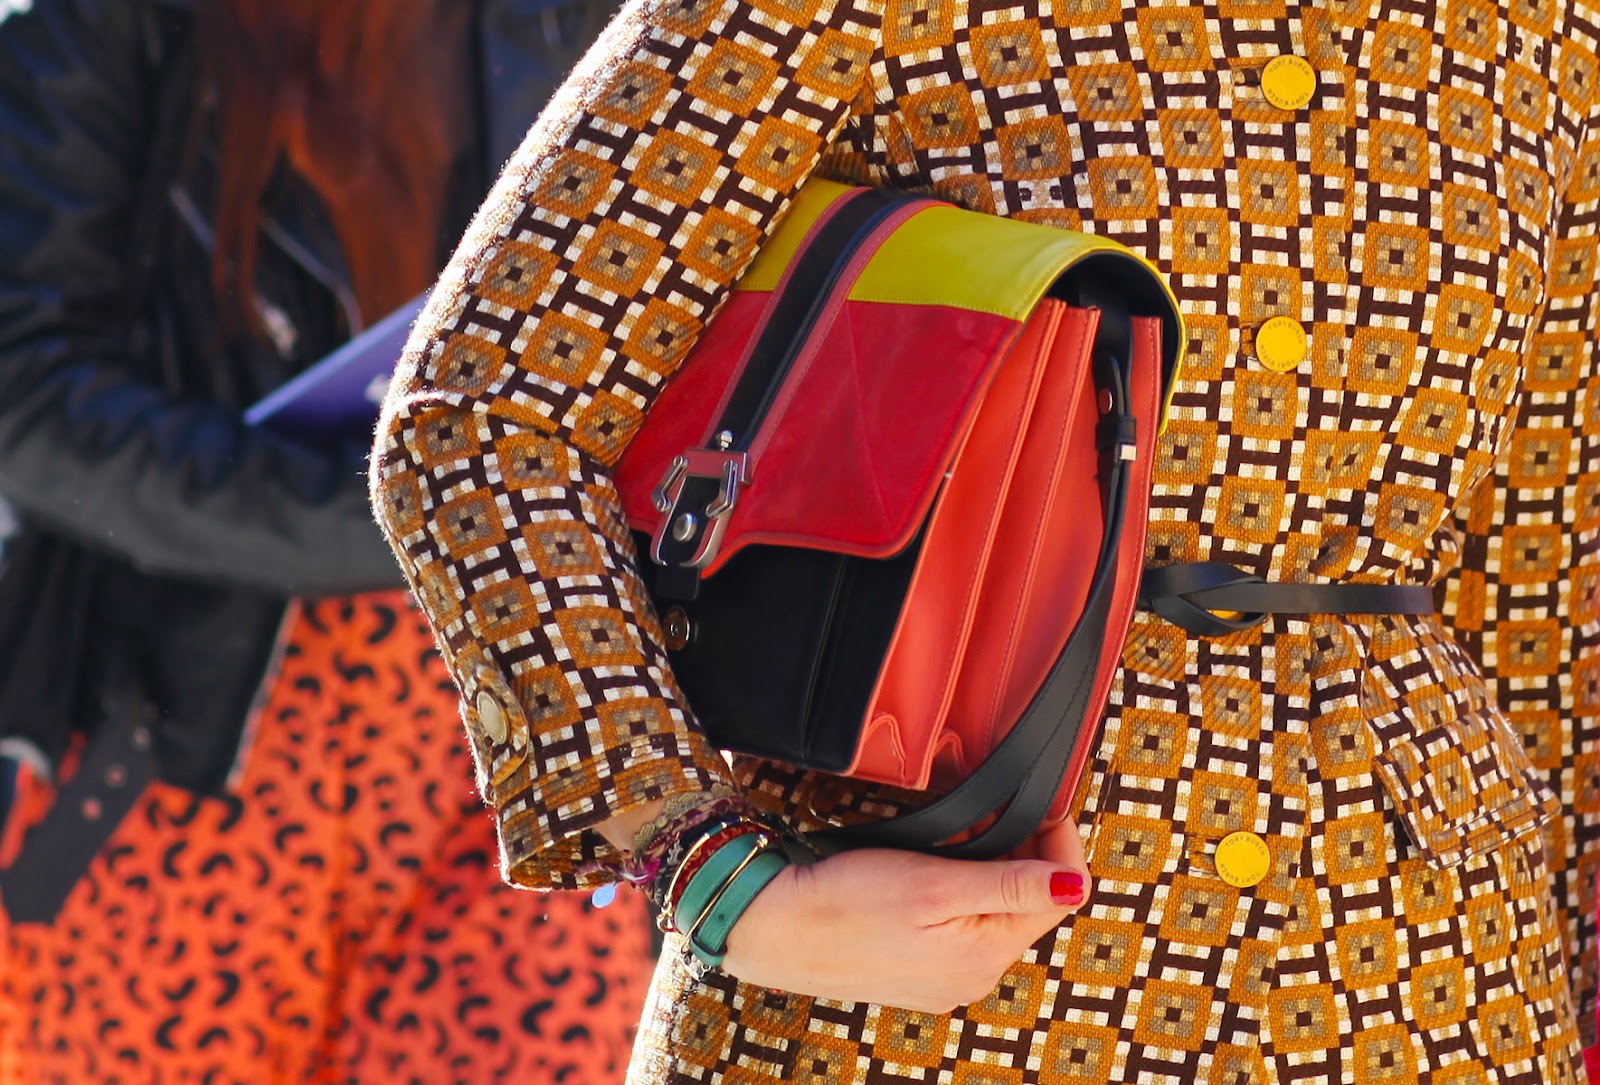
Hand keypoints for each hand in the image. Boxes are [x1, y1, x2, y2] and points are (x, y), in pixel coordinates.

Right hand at [720, 819, 1089, 1013]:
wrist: (774, 928)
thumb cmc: (846, 902)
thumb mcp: (937, 883)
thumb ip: (1011, 885)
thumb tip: (1077, 886)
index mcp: (984, 957)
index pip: (1056, 897)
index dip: (1059, 844)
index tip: (1047, 803)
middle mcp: (971, 977)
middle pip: (1027, 908)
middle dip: (1024, 855)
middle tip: (999, 809)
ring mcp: (944, 978)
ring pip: (993, 916)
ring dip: (991, 871)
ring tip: (965, 831)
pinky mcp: (918, 972)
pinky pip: (961, 929)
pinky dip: (961, 894)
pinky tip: (936, 868)